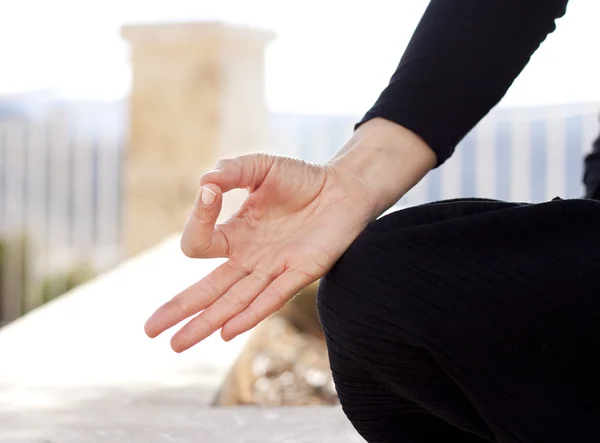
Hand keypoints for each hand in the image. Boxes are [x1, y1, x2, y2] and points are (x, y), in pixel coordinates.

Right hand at [144, 153, 379, 351]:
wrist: (344, 188)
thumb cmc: (301, 179)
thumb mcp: (261, 168)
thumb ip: (233, 172)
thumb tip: (205, 183)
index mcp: (236, 233)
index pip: (200, 242)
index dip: (197, 219)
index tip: (210, 193)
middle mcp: (250, 257)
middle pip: (207, 289)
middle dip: (179, 309)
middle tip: (149, 330)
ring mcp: (273, 269)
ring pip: (233, 302)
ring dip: (205, 323)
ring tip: (176, 345)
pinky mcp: (301, 273)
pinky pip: (271, 298)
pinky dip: (249, 314)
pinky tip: (225, 333)